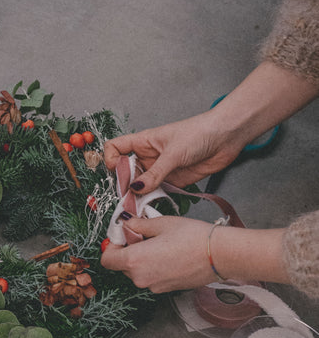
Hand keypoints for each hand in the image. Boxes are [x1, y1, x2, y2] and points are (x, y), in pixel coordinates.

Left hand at [101, 217, 288, 291]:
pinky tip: (171, 254)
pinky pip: (151, 277)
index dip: (113, 245)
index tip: (124, 235)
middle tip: (145, 234)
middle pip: (122, 265)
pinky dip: (154, 266)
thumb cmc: (192, 237)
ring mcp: (154, 286)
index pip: (107, 259)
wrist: (220, 255)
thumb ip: (138, 224)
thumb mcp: (161, 223)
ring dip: (142, 258)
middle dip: (129, 250)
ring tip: (162, 243)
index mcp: (134, 260)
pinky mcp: (166, 290)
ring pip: (137, 271)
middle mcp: (141, 278)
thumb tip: (127, 224)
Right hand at [104, 111, 243, 193]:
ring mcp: (160, 169)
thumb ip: (155, 173)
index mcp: (144, 141)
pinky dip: (153, 200)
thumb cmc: (200, 132)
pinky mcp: (173, 180)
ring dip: (138, 195)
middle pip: (126, 171)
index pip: (116, 148)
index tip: (116, 172)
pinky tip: (152, 204)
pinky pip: (157, 192)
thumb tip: (136, 188)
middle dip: (124, 184)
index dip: (111, 159)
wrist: (227, 136)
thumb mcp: (173, 153)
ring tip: (138, 205)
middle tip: (128, 197)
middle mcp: (149, 156)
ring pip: (141, 185)